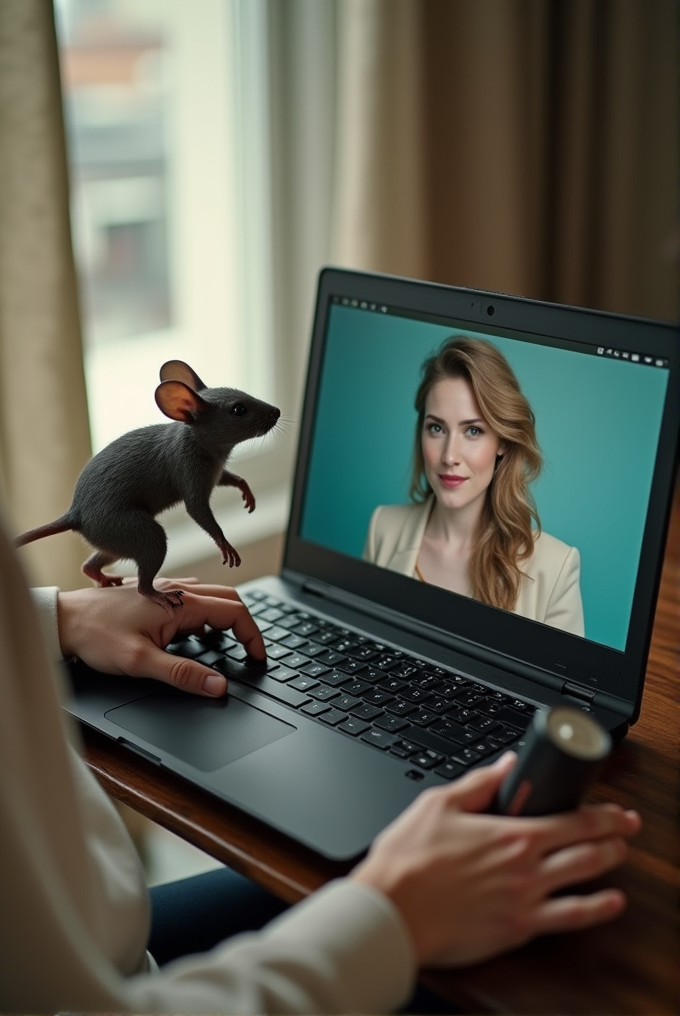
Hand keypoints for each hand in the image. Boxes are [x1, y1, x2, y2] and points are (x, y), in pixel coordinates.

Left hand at [57, 578, 264, 696]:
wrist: (64, 620)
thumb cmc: (95, 636)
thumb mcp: (141, 663)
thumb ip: (183, 674)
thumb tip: (218, 686)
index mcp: (181, 603)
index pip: (235, 611)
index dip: (254, 635)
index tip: (258, 658)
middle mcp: (178, 591)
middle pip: (230, 599)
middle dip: (247, 625)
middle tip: (250, 652)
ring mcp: (167, 590)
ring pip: (213, 597)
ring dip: (228, 618)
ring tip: (229, 646)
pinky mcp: (157, 595)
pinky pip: (194, 599)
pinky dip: (208, 615)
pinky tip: (198, 634)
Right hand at [351, 753, 639, 967]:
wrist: (391, 908)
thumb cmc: (408, 858)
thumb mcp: (438, 804)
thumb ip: (478, 783)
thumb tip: (505, 764)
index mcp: (510, 833)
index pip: (572, 820)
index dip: (603, 815)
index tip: (617, 812)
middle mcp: (526, 867)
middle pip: (588, 849)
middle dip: (615, 836)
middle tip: (628, 828)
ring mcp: (526, 900)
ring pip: (584, 880)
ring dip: (610, 865)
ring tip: (622, 856)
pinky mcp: (518, 929)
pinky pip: (569, 920)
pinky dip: (596, 911)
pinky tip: (610, 904)